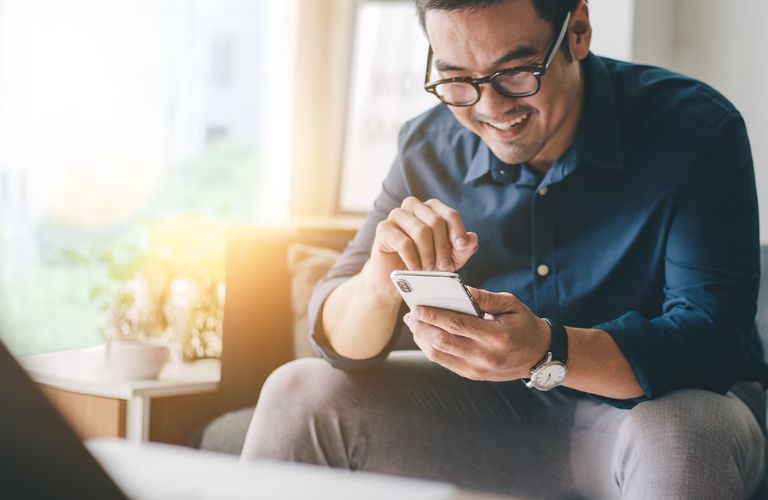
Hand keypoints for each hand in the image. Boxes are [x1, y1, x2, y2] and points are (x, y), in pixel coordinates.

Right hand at [363, 197, 478, 297]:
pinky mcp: (383, 228)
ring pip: (421, 231)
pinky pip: (404, 242)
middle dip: (443, 247)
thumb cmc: (424, 262)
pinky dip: (413, 259)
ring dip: (428, 255)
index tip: (461, 247)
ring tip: (429, 269)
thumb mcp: (449, 258)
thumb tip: (472, 238)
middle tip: (443, 266)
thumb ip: (463, 249)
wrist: (394, 277)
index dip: (457, 231)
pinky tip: (415, 269)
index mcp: (431, 208)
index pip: (450, 214)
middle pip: (436, 222)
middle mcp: (414, 206)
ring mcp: (396, 215)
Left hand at [403, 287, 550, 380]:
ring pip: (440, 355)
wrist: (539, 355)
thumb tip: (461, 290)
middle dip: (422, 327)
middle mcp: (486, 356)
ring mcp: (478, 369)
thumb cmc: (524, 324)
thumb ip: (486, 298)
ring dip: (422, 339)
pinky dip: (431, 349)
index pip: (457, 325)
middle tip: (411, 315)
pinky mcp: (473, 376)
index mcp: (496, 336)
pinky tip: (425, 337)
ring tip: (414, 325)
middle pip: (444, 342)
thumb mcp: (512, 305)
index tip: (417, 307)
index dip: (434, 316)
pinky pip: (445, 363)